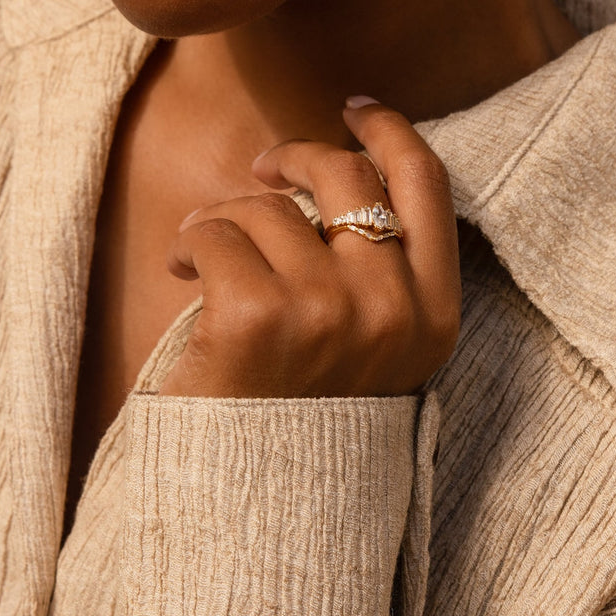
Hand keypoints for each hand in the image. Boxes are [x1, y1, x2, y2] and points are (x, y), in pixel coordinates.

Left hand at [157, 98, 460, 397]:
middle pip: (345, 174)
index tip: (356, 110)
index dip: (391, 131)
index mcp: (432, 314)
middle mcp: (393, 309)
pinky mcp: (261, 317)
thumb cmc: (303, 410)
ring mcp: (331, 311)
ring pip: (268, 207)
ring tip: (206, 256)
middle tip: (261, 171)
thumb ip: (375, 268)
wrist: (257, 505)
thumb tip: (334, 163)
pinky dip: (189, 243)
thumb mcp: (371, 344)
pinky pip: (217, 231)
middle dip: (294, 156)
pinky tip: (183, 274)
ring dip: (225, 218)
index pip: (425, 185)